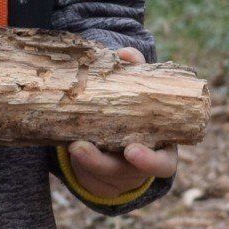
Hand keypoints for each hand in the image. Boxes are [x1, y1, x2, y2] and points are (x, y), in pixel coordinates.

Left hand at [65, 47, 179, 195]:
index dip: (149, 161)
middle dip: (100, 162)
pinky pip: (86, 174)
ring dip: (83, 160)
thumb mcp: (143, 93)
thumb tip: (125, 54)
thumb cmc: (142, 109)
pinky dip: (77, 161)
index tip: (131, 150)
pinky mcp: (99, 175)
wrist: (129, 129)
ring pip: (100, 174)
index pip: (162, 165)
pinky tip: (66, 144)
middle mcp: (139, 168)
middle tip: (80, 147)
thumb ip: (138, 73)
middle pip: (122, 173)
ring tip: (69, 144)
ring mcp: (118, 174)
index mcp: (161, 151)